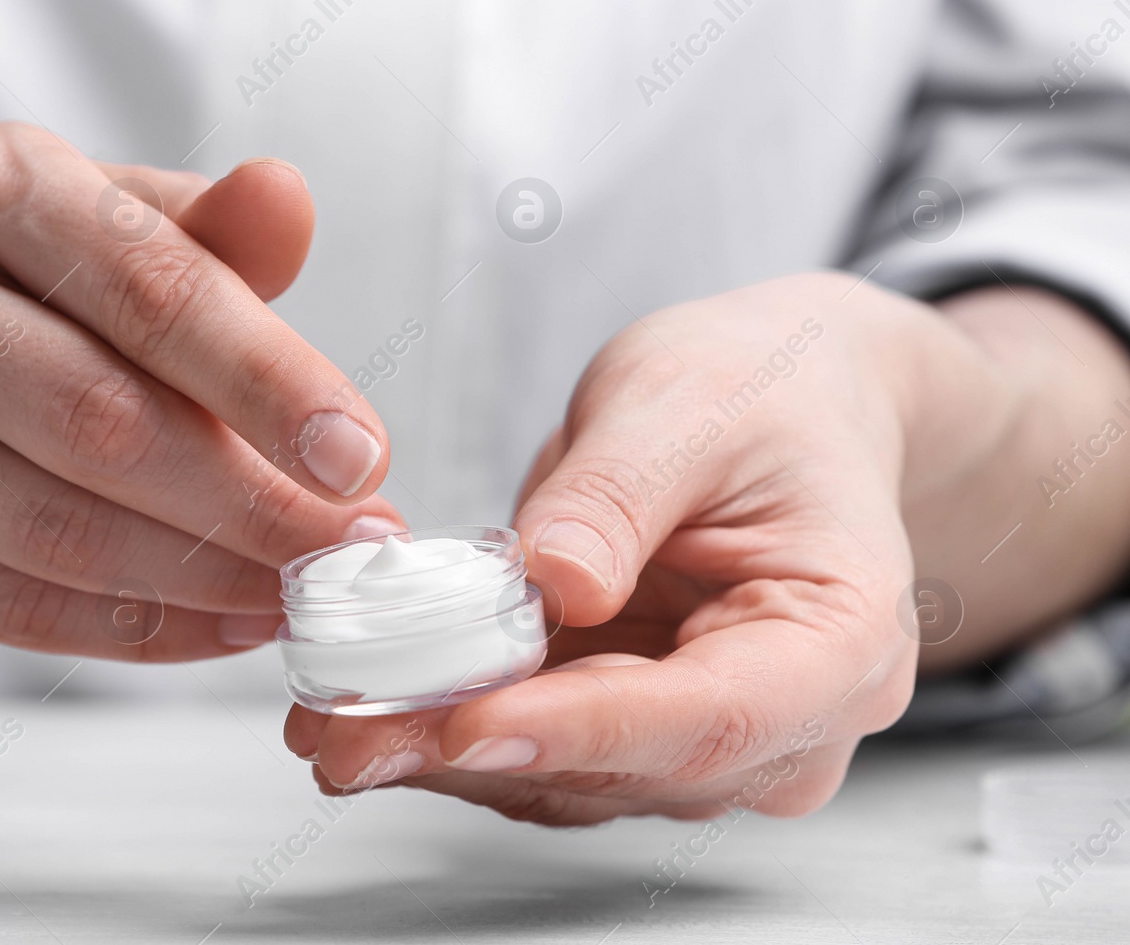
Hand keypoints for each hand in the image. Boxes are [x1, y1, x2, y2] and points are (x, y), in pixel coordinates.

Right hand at [0, 124, 400, 660]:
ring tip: (298, 590)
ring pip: (58, 532)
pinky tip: (220, 623)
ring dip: (204, 579)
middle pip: (103, 424)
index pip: (149, 290)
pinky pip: (11, 608)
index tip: (363, 458)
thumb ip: (202, 232)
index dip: (268, 384)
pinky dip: (136, 631)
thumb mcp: (94, 216)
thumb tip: (292, 202)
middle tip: (351, 546)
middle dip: (251, 503)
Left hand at [288, 272, 1129, 823]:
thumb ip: (620, 494)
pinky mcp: (636, 724)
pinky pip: (544, 747)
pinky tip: (372, 708)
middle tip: (347, 732)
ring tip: (331, 721)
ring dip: (445, 754)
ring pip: (571, 776)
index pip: (709, 716)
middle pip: (625, 767)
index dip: (582, 729)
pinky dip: (454, 732)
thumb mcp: (685, 402)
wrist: (785, 403)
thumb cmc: (763, 392)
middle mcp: (787, 720)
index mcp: (837, 640)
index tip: (470, 723)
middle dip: (475, 751)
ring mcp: (709, 735)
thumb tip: (555, 583)